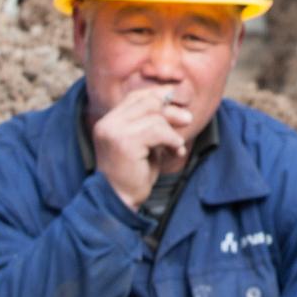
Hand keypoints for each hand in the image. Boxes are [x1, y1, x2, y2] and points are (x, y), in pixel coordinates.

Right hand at [92, 87, 197, 206]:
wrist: (119, 202)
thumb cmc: (133, 176)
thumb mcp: (144, 144)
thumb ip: (152, 124)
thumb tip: (173, 100)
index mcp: (108, 121)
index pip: (136, 97)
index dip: (159, 95)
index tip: (177, 100)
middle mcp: (108, 123)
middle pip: (146, 101)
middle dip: (170, 109)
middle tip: (188, 119)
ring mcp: (114, 131)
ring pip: (154, 116)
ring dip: (172, 132)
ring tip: (177, 147)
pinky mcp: (124, 142)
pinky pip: (158, 130)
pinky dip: (172, 139)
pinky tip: (176, 151)